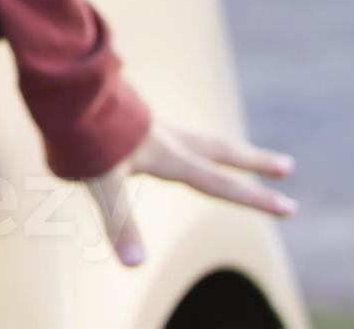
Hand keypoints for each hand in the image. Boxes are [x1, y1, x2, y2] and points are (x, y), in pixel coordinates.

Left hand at [86, 112, 296, 269]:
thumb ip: (121, 223)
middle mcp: (167, 137)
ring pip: (198, 135)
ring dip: (221, 146)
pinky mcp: (132, 112)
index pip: (220, 184)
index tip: (290, 207)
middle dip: (255, 162)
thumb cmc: (83, 136)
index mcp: (169, 156)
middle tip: (288, 166)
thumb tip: (135, 265)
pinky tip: (169, 136)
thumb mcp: (102, 184)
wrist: (63, 86)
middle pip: (221, 150)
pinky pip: (165, 126)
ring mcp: (150, 122)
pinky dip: (180, 135)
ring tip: (236, 151)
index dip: (255, 199)